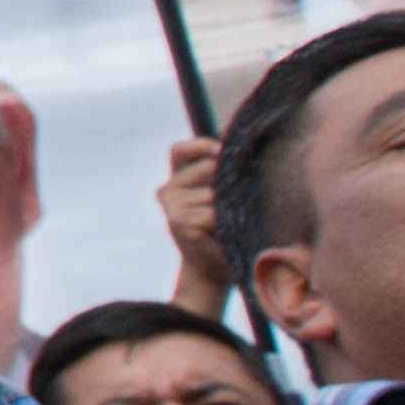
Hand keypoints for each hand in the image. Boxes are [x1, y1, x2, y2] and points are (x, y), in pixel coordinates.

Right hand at [156, 136, 230, 318]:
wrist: (212, 269)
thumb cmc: (223, 228)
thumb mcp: (221, 193)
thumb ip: (221, 168)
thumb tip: (232, 134)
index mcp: (176, 179)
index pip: (180, 150)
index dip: (202, 146)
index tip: (223, 153)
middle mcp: (167, 190)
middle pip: (206, 167)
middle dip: (228, 180)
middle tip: (237, 200)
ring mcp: (171, 207)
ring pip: (213, 191)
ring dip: (229, 204)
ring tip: (232, 220)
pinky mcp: (179, 223)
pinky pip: (212, 212)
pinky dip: (226, 221)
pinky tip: (225, 231)